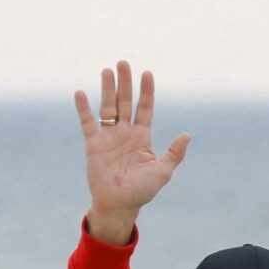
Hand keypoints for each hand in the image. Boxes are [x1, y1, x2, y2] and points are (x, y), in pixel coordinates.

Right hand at [75, 61, 189, 245]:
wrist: (119, 205)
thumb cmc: (142, 191)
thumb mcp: (162, 172)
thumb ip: (174, 154)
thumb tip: (187, 135)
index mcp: (142, 137)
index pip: (145, 108)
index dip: (146, 91)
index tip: (147, 73)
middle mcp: (125, 133)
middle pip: (125, 102)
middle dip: (125, 83)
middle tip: (123, 63)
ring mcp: (109, 137)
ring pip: (108, 107)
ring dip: (107, 89)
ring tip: (107, 70)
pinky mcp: (93, 144)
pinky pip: (88, 123)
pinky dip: (84, 109)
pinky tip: (80, 93)